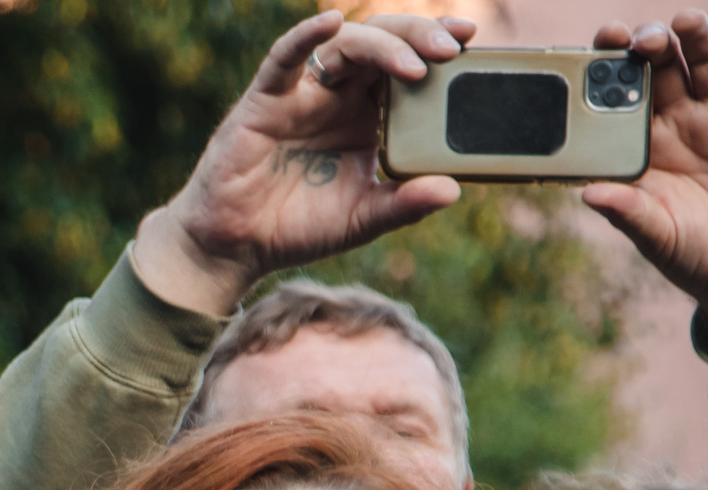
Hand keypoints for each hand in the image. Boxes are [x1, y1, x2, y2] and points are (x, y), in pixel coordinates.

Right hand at [132, 11, 473, 316]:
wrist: (236, 248)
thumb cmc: (296, 229)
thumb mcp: (362, 218)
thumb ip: (404, 205)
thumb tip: (452, 191)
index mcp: (364, 116)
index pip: (406, 66)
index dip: (435, 47)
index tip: (470, 41)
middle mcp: (336, 96)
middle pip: (382, 44)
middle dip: (418, 37)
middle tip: (452, 47)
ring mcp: (301, 95)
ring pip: (345, 46)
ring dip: (382, 45)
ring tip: (413, 64)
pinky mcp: (264, 101)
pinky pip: (283, 59)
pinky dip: (304, 37)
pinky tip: (328, 23)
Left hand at [582, 5, 707, 367]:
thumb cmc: (694, 258)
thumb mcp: (658, 238)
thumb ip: (629, 212)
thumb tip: (588, 194)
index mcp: (641, 149)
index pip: (617, 101)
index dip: (605, 72)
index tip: (595, 49)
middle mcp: (678, 125)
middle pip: (658, 72)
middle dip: (645, 49)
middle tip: (634, 39)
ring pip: (706, 65)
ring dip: (696, 39)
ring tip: (684, 21)